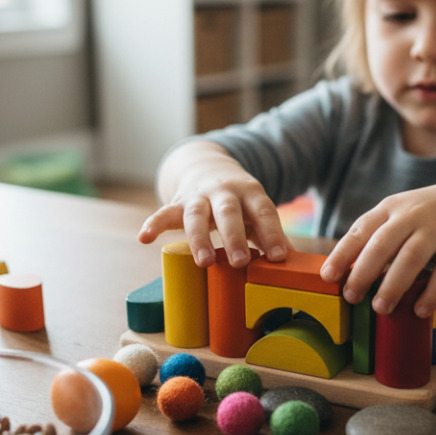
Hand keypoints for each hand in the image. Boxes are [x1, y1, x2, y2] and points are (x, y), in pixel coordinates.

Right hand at [137, 143, 289, 268]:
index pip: (264, 212)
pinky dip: (153, 224)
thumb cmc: (239, 202)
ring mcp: (199, 196)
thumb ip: (270, 235)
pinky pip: (163, 212)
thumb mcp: (256, 211)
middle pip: (229, 212)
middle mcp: (224, 192)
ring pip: (196, 215)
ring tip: (203, 262)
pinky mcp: (178, 202)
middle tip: (241, 262)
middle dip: (234, 237)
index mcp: (251, 193)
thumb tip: (291, 267)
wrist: (208, 166)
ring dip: (199, 238)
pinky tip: (144, 238)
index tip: (278, 258)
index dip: (272, 234)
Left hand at [319, 177, 435, 318]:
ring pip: (412, 257)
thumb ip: (379, 237)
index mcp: (391, 208)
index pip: (361, 230)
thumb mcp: (402, 214)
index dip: (342, 254)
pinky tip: (419, 310)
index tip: (327, 277)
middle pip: (382, 244)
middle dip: (363, 272)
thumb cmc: (430, 216)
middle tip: (351, 297)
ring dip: (393, 285)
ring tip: (380, 308)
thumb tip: (348, 274)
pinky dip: (432, 292)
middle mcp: (413, 215)